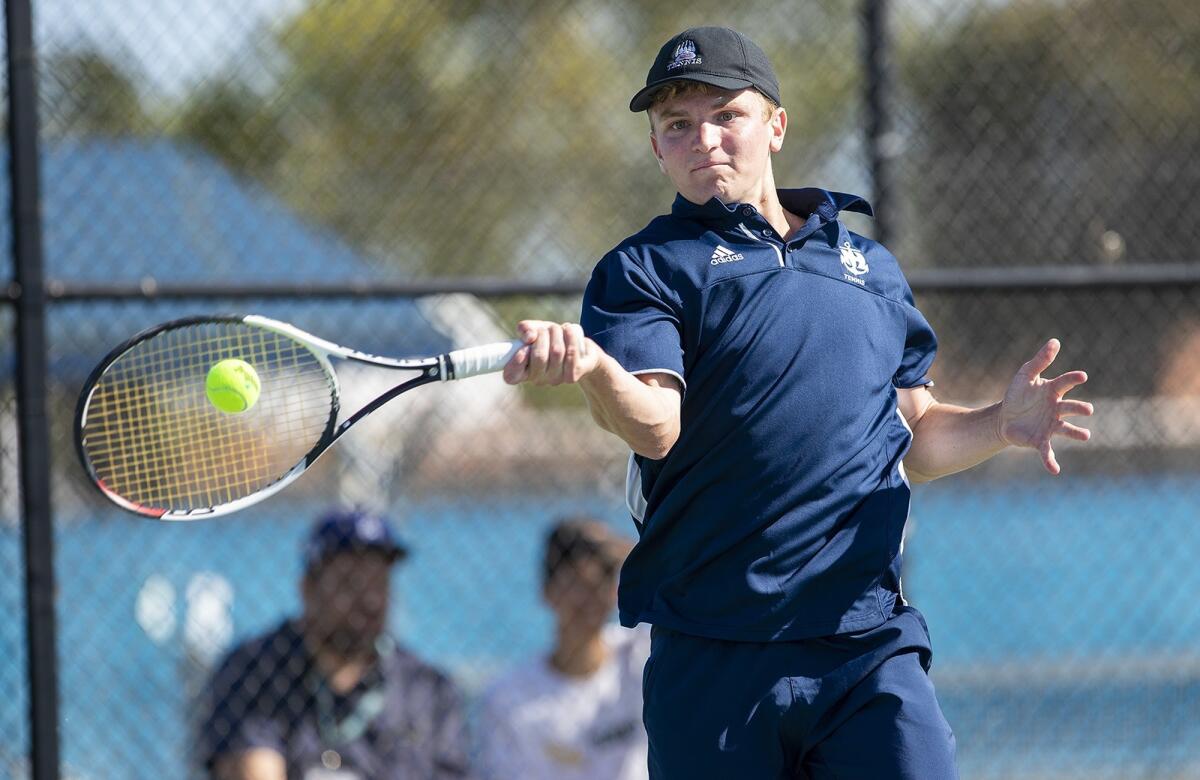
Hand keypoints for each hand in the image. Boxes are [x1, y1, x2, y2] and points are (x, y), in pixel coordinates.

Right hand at [502, 320, 601, 385]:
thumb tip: (530, 336)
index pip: (511, 376)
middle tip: (545, 329)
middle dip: (543, 334)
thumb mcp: (535, 330)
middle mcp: (538, 379)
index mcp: (523, 371)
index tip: (522, 348)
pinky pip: (572, 353)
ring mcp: (556, 380)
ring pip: (556, 352)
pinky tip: (569, 330)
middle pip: (539, 356)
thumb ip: (525, 329)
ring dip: (556, 332)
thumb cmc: (550, 339)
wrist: (578, 347)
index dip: (515, 363)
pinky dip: (570, 336)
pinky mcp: (573, 376)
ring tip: (557, 328)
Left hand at [997, 338, 1092, 474]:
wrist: (1004, 417)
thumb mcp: (1025, 375)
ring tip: (1086, 436)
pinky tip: (1055, 470)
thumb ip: (1040, 360)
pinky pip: (1048, 451)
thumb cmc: (1018, 394)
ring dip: (1076, 433)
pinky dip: (1051, 461)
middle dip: (1080, 408)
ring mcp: (1050, 426)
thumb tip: (1055, 341)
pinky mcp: (1041, 440)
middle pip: (1071, 408)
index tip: (1082, 376)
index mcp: (1053, 391)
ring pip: (1066, 429)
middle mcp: (1057, 409)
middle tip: (1088, 410)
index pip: (1065, 383)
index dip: (1073, 379)